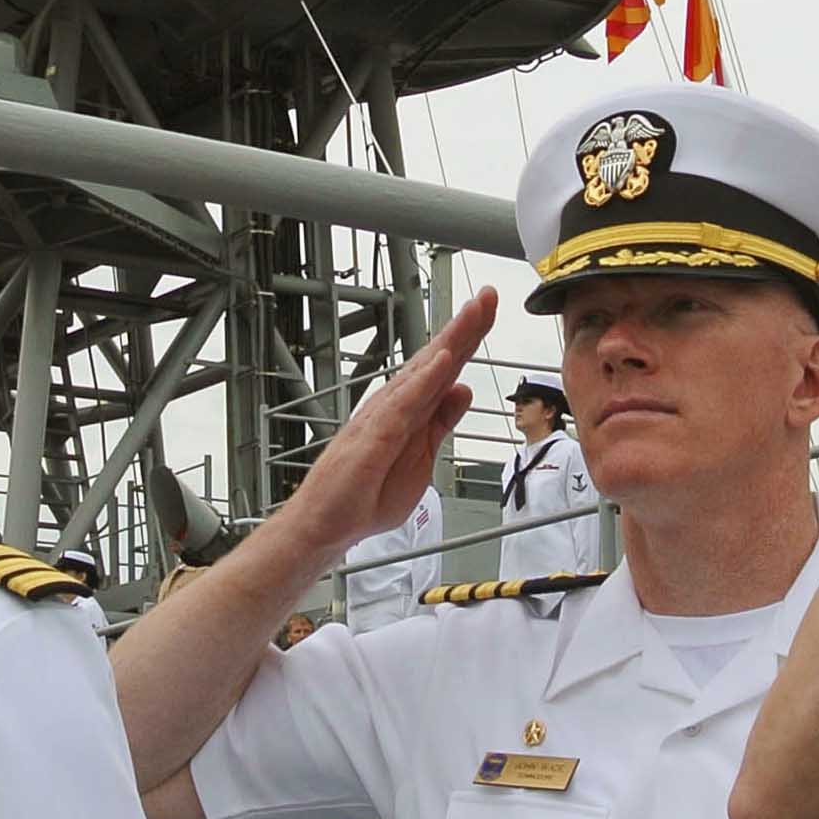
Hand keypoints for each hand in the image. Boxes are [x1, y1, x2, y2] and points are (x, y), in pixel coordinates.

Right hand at [273, 290, 497, 564]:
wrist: (328, 524)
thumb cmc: (366, 494)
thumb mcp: (421, 458)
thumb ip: (439, 422)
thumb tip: (462, 390)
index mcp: (412, 410)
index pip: (446, 369)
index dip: (469, 338)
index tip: (489, 308)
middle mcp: (397, 404)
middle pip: (437, 359)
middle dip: (465, 326)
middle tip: (489, 294)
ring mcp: (384, 416)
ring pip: (423, 371)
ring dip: (450, 341)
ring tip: (474, 311)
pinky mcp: (374, 435)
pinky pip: (404, 404)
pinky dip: (424, 380)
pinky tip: (443, 360)